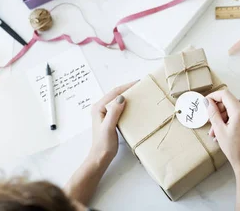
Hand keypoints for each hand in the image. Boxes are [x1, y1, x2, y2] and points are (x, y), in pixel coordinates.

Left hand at [66, 81, 136, 206]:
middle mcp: (101, 108)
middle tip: (141, 87)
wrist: (100, 157)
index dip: (126, 86)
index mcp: (99, 107)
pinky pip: (119, 107)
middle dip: (128, 89)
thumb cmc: (103, 143)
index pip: (114, 93)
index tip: (138, 83)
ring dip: (128, 96)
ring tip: (139, 94)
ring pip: (118, 100)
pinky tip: (134, 105)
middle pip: (116, 94)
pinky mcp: (110, 118)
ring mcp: (105, 113)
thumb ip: (114, 112)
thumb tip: (121, 97)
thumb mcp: (109, 127)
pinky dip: (127, 104)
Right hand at [205, 90, 239, 178]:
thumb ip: (213, 113)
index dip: (213, 96)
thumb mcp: (219, 130)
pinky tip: (222, 132)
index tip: (205, 102)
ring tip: (214, 132)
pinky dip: (229, 120)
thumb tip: (207, 101)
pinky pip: (238, 115)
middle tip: (209, 122)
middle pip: (229, 102)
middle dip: (217, 111)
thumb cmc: (234, 150)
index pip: (225, 94)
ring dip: (222, 118)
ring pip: (232, 109)